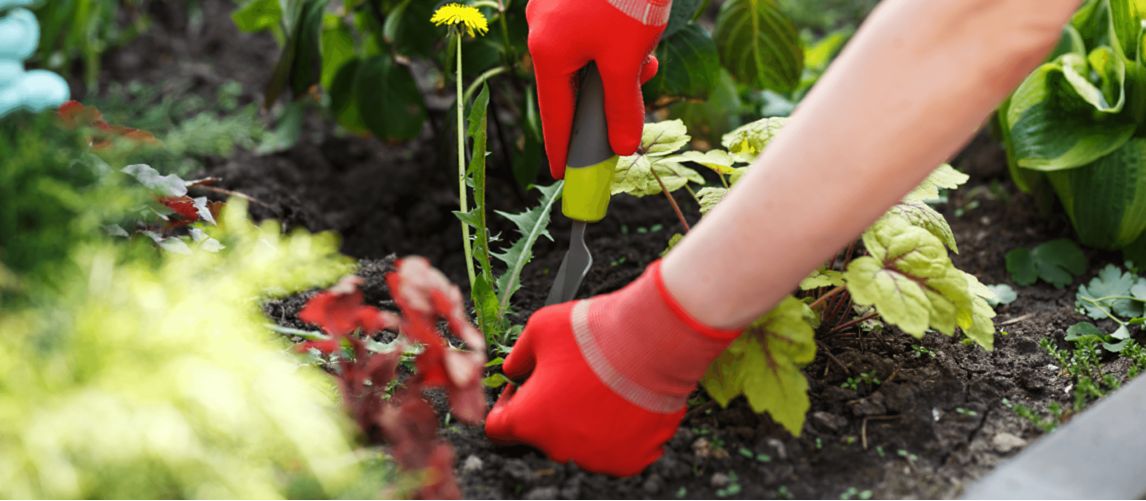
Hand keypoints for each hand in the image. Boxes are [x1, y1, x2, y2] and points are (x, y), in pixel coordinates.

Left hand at [484, 261, 740, 475]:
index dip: (508, 404)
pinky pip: (616, 449)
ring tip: (601, 384)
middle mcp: (557, 449)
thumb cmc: (594, 334)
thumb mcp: (538, 330)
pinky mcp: (630, 460)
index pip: (498, 428)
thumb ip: (517, 357)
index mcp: (527, 422)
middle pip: (544, 434)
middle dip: (550, 409)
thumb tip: (513, 370)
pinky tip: (623, 400)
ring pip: (581, 443)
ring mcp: (596, 458)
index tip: (526, 386)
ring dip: (584, 420)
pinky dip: (617, 430)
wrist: (651, 342)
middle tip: (571, 377)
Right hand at [526, 0, 669, 178]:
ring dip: (617, 68)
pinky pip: (589, 32)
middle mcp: (543, 30)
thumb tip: (623, 145)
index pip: (555, 115)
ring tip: (647, 59)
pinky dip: (615, 43)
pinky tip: (642, 33)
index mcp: (548, 51)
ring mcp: (555, 8)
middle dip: (605, 100)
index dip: (564, 148)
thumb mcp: (628, 57)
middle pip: (571, 85)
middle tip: (630, 112)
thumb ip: (622, 105)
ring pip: (585, 57)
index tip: (564, 175)